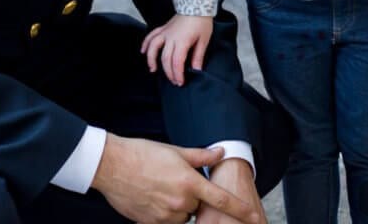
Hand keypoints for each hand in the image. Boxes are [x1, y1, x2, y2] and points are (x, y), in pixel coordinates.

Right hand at [91, 134, 261, 223]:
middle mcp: (180, 203)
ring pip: (181, 217)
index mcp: (189, 183)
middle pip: (197, 208)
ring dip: (177, 207)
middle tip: (172, 180)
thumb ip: (201, 156)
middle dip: (191, 197)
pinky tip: (150, 196)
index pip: (222, 200)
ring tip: (158, 187)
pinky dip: (162, 212)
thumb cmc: (143, 154)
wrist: (112, 166)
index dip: (242, 210)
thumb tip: (220, 152)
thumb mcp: (175, 150)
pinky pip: (165, 223)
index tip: (255, 218)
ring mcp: (165, 217)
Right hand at [141, 14, 213, 85]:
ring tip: (153, 70)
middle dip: (169, 72)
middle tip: (174, 81)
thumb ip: (198, 55)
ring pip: (153, 47)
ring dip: (151, 59)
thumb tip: (196, 70)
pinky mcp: (163, 28)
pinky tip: (143, 52)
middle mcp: (171, 37)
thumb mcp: (204, 39)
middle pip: (165, 59)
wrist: (196, 4)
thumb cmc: (202, 21)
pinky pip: (151, 36)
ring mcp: (165, 32)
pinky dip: (145, 43)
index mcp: (182, 41)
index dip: (177, 74)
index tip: (180, 82)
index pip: (176, 62)